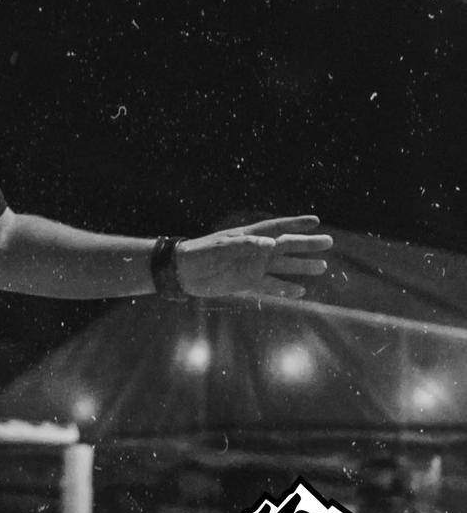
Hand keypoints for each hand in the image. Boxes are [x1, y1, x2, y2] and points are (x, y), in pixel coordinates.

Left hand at [175, 216, 332, 299]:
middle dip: (307, 244)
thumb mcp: (223, 246)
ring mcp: (252, 267)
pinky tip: (300, 291)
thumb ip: (247, 245)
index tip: (316, 221)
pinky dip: (285, 289)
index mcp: (249, 236)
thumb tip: (272, 244)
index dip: (296, 223)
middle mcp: (255, 250)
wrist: (183, 272)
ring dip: (301, 267)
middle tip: (329, 242)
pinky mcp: (246, 283)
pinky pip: (270, 286)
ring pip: (282, 266)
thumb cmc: (201, 253)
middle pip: (286, 246)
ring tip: (322, 267)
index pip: (278, 227)